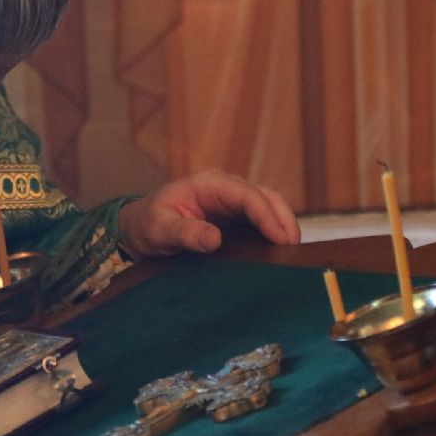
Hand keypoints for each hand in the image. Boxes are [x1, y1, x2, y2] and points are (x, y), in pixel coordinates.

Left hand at [117, 169, 300, 258]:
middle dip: (283, 219)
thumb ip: (184, 233)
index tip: (280, 238)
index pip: (246, 195)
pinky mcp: (235, 216)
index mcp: (209, 185)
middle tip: (294, 247)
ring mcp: (232, 201)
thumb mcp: (160, 231)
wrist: (141, 227)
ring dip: (283, 224)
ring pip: (269, 206)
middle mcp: (225, 188)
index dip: (266, 215)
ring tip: (293, 251)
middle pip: (265, 197)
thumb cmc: (149, 225)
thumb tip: (214, 239)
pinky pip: (261, 218)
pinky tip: (281, 250)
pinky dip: (274, 231)